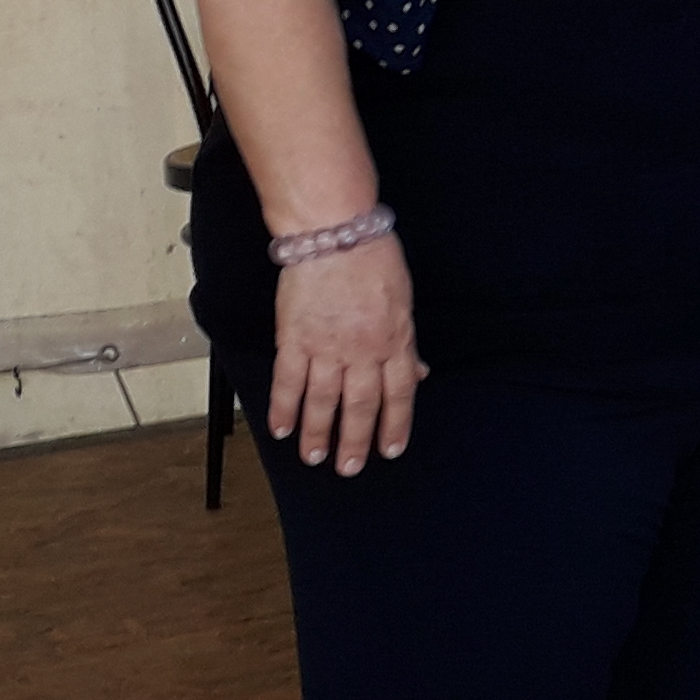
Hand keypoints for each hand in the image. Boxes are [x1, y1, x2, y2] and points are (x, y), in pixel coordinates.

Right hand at [266, 233, 422, 474]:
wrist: (334, 232)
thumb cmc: (373, 258)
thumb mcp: (404, 301)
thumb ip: (406, 342)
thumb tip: (418, 372)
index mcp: (395, 340)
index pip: (400, 394)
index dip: (395, 425)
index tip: (390, 449)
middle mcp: (363, 351)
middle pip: (361, 405)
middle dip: (355, 440)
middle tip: (349, 467)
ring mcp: (327, 347)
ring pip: (323, 401)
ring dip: (318, 433)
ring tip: (314, 457)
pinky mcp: (294, 338)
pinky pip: (288, 381)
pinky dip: (284, 408)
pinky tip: (281, 429)